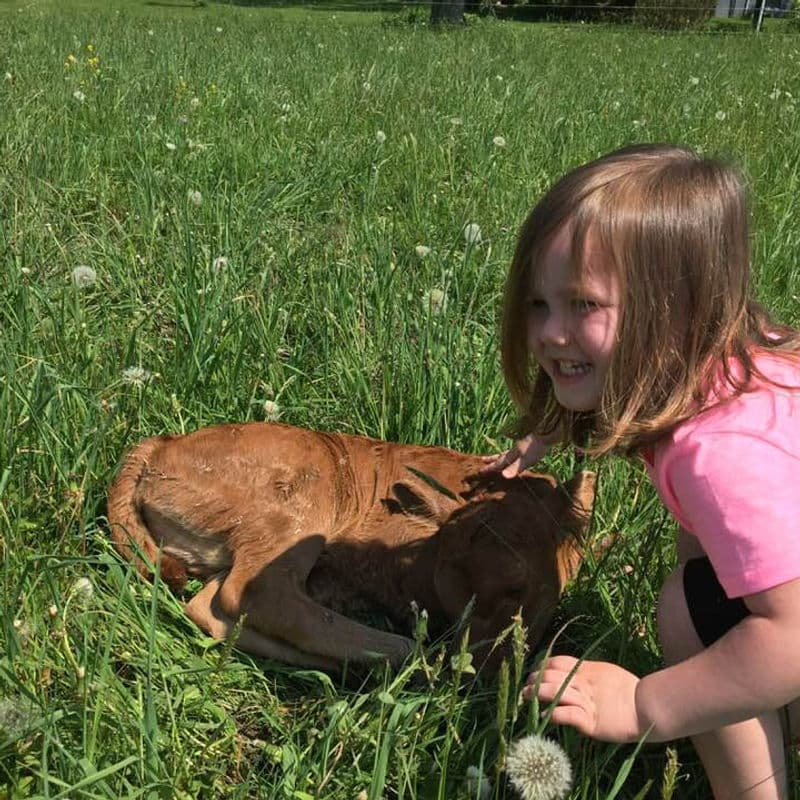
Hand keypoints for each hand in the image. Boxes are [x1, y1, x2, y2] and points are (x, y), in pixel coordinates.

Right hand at [479, 434, 547, 477]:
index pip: (500, 462)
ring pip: (509, 451)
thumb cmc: (536, 447)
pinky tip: (519, 450)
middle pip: (502, 455)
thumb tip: (503, 476)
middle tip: (483, 459)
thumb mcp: (525, 460)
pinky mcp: (530, 441)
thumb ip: (514, 468)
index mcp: (513, 454)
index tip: (481, 471)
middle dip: (492, 459)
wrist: (547, 431)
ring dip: (502, 454)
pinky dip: (514, 451)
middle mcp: (516, 448)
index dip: (491, 467)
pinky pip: (518, 448)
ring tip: (498, 456)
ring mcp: (522, 444)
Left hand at [524, 656, 646, 742]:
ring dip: (537, 694)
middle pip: (551, 676)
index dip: (542, 666)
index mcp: (587, 669)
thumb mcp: (604, 672)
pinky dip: (553, 714)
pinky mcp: (590, 722)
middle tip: (525, 687)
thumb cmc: (629, 691)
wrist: (648, 708)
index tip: (534, 673)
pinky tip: (544, 715)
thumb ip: (586, 671)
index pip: (556, 662)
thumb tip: (567, 671)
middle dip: (534, 680)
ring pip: (555, 692)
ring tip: (525, 698)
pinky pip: (567, 714)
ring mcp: (587, 702)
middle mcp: (583, 683)